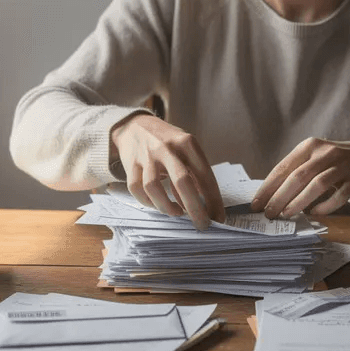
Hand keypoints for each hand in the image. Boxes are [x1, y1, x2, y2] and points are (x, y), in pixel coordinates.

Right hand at [110, 114, 224, 229]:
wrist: (135, 125)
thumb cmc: (167, 142)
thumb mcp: (186, 148)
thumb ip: (195, 172)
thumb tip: (207, 206)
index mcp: (187, 142)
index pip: (204, 174)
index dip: (213, 199)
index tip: (218, 218)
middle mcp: (167, 147)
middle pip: (182, 182)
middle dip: (195, 208)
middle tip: (202, 225)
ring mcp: (146, 156)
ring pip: (154, 187)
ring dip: (167, 207)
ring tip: (177, 213)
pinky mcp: (130, 164)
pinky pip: (137, 189)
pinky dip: (148, 202)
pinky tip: (157, 204)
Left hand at [251, 138, 349, 219]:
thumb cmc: (333, 161)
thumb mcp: (313, 157)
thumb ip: (295, 171)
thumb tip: (269, 196)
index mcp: (309, 146)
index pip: (284, 167)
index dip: (268, 187)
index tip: (256, 203)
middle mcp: (325, 153)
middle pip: (298, 176)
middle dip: (280, 197)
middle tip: (268, 213)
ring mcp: (341, 166)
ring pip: (317, 185)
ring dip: (299, 202)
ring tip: (286, 214)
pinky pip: (338, 196)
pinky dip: (325, 206)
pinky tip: (314, 213)